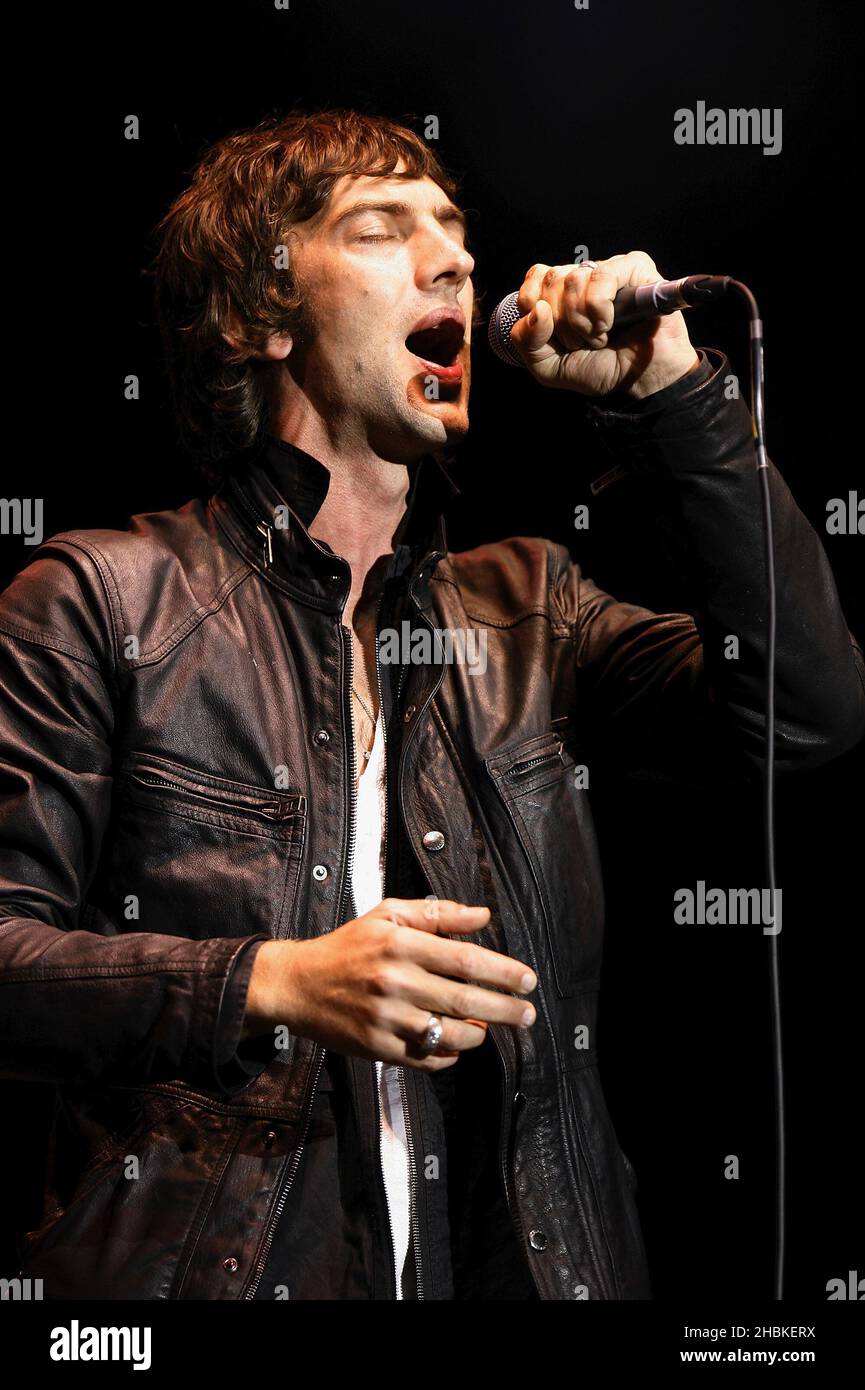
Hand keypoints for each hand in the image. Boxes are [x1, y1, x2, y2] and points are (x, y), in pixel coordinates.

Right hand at [240, 897, 537, 1070]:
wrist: (298, 983)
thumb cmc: (349, 945)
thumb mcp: (389, 915)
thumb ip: (438, 914)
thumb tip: (483, 915)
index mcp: (401, 944)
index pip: (466, 960)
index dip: (504, 972)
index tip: (527, 980)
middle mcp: (395, 981)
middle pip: (466, 1000)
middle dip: (506, 1009)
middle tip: (527, 1013)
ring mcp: (386, 1018)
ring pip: (450, 1036)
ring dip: (478, 1035)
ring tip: (486, 1027)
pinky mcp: (377, 1047)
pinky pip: (426, 1060)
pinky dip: (449, 1056)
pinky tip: (455, 1045)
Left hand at [508, 251, 699, 397]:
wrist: (638, 382)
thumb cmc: (598, 369)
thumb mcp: (546, 365)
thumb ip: (526, 340)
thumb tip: (538, 309)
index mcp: (560, 292)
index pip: (533, 281)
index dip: (539, 313)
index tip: (559, 338)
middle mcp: (583, 275)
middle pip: (550, 281)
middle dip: (563, 325)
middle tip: (584, 341)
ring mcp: (608, 269)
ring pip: (573, 280)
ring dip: (584, 322)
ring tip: (601, 335)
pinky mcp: (634, 267)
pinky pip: (601, 278)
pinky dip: (601, 310)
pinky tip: (613, 322)